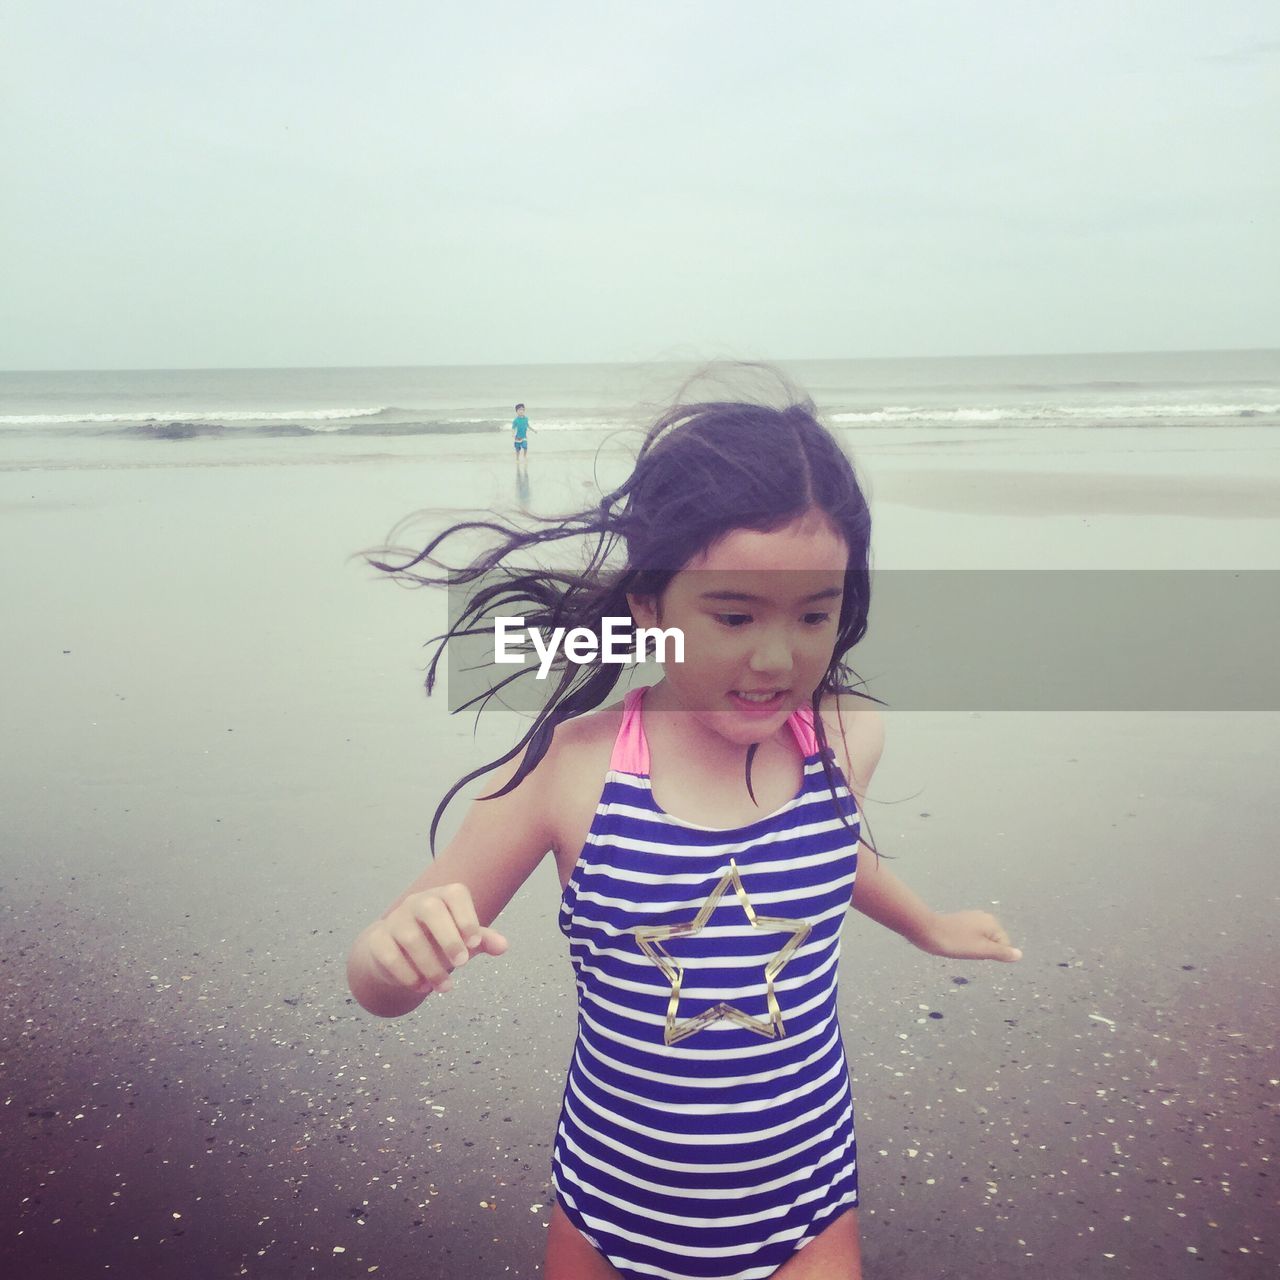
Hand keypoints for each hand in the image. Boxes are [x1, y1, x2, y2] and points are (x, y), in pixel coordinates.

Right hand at [363, 882, 508, 996]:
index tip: (474, 944)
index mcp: (442, 896)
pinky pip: (390, 956)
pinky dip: (408, 975)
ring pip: (411, 938)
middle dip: (448, 938)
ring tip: (446, 988)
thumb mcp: (462, 940)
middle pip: (431, 909)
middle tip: (462, 964)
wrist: (396, 951)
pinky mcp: (377, 940)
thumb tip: (503, 946)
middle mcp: (417, 902)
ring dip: (431, 967)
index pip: (455, 894)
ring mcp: (395, 919)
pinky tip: (422, 988)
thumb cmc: (437, 941)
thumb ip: (482, 940)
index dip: (466, 917)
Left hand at [919, 910, 1021, 962]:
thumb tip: (1019, 955)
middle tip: (968, 950)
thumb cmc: (956, 942)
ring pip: (981, 941)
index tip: (976, 952)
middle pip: (993, 943)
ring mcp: (971, 918)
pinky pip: (970, 937)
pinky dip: (965, 943)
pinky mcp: (960, 922)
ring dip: (973, 948)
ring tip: (960, 947)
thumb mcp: (982, 950)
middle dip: (983, 950)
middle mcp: (984, 917)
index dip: (991, 954)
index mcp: (992, 922)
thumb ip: (1002, 953)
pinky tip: (955, 944)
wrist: (928, 931)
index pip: (1004, 946)